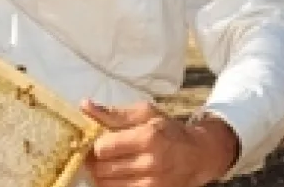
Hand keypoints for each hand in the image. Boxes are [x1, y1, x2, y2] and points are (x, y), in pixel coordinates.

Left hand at [81, 100, 238, 186]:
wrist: (198, 155)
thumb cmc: (169, 131)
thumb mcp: (145, 114)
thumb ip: (113, 113)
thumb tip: (84, 105)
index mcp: (148, 138)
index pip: (103, 148)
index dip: (95, 145)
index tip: (99, 142)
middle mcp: (151, 163)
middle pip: (102, 169)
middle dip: (96, 162)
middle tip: (101, 155)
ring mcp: (152, 184)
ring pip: (107, 185)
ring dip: (103, 176)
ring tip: (110, 165)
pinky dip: (114, 185)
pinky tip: (119, 176)